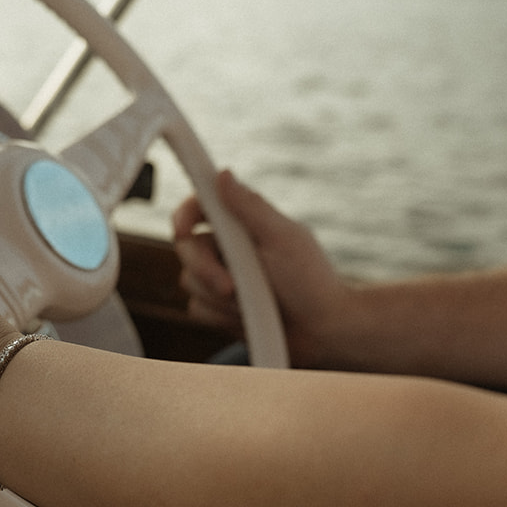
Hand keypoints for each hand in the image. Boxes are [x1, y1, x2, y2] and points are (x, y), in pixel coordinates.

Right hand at [172, 170, 348, 366]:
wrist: (323, 332)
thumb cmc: (311, 283)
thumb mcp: (283, 239)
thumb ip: (250, 207)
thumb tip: (223, 174)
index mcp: (244, 223)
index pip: (200, 206)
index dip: (184, 215)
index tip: (183, 230)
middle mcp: (229, 247)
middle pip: (188, 248)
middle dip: (206, 270)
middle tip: (230, 289)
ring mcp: (222, 277)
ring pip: (190, 281)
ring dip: (220, 298)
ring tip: (255, 305)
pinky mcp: (219, 307)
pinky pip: (197, 308)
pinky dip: (220, 317)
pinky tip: (248, 319)